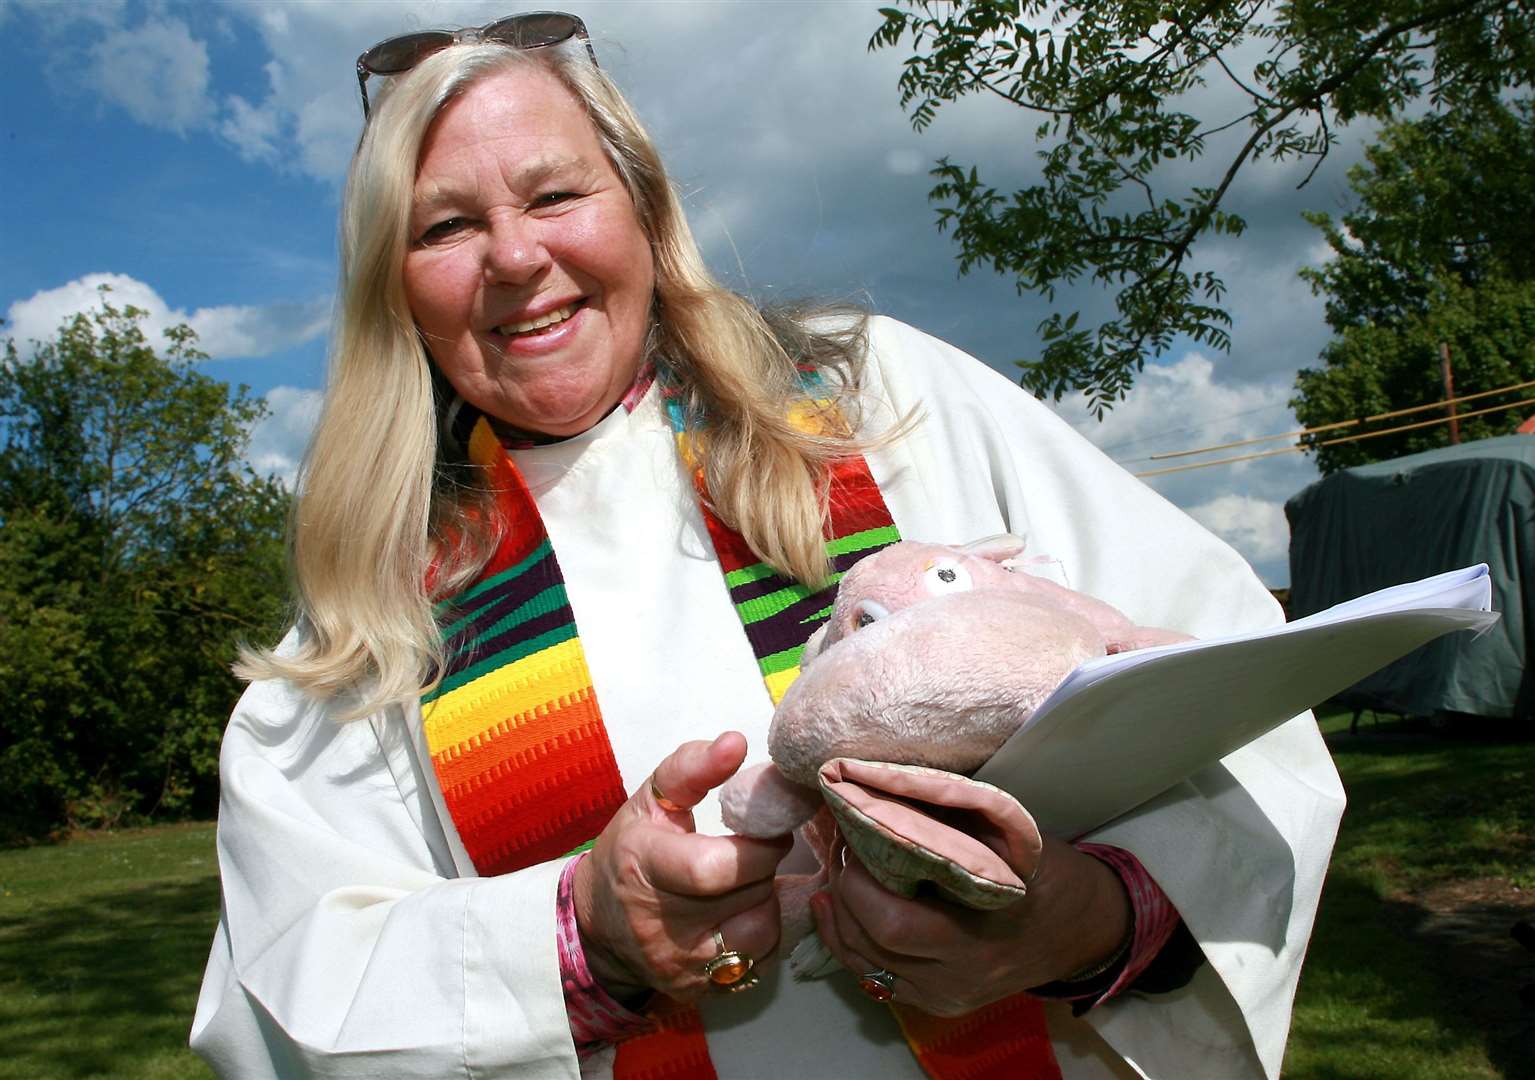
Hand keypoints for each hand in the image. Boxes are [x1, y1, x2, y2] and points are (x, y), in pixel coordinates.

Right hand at [574, 732, 792, 1000]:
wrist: (599, 923)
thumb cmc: (632, 848)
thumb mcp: (652, 798)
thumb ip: (693, 766)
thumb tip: (736, 742)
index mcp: (644, 868)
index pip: (713, 868)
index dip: (756, 846)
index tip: (766, 828)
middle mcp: (660, 926)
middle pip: (746, 894)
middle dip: (765, 866)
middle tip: (758, 850)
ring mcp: (681, 965)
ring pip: (760, 931)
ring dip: (766, 901)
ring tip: (748, 883)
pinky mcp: (701, 991)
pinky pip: (759, 962)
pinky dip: (761, 933)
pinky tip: (742, 912)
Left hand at [812, 833, 1130, 1017]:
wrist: (1083, 929)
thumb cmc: (1045, 873)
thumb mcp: (1007, 841)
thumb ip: (944, 825)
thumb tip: (879, 790)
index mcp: (981, 936)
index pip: (892, 922)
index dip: (857, 879)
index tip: (851, 833)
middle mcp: (959, 976)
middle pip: (872, 942)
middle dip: (842, 891)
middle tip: (837, 845)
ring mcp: (946, 996)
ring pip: (864, 963)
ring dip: (838, 915)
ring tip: (832, 871)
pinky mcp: (937, 1002)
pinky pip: (875, 978)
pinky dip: (849, 941)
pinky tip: (834, 907)